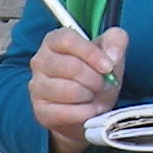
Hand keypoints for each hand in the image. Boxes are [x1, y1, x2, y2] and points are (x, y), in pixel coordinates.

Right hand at [26, 25, 130, 152]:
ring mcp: (36, 86)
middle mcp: (40, 61)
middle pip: (70, 66)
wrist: (87, 110)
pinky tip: (90, 111)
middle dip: (94, 79)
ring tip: (94, 97)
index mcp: (54, 41)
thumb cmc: (95, 77)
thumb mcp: (110, 54)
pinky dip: (84, 113)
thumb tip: (112, 56)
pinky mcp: (40, 110)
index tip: (108, 67)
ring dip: (89, 96)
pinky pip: (65, 112)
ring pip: (68, 90)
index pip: (67, 39)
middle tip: (103, 85)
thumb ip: (116, 41)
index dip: (90, 53)